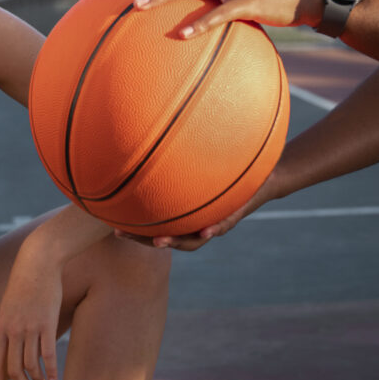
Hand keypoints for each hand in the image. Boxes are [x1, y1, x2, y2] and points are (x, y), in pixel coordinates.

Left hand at [0, 243, 62, 379]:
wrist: (38, 262)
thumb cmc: (24, 283)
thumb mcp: (8, 305)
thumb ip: (7, 325)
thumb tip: (9, 344)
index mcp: (0, 326)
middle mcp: (13, 330)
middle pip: (13, 368)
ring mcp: (30, 328)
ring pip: (31, 365)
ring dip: (36, 379)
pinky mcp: (48, 324)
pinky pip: (48, 355)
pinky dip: (51, 371)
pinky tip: (53, 379)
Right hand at [113, 169, 277, 251]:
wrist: (264, 175)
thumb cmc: (230, 168)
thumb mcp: (201, 164)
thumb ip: (181, 159)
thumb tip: (153, 138)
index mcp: (188, 215)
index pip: (158, 227)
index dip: (136, 230)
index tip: (114, 226)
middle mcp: (199, 222)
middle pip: (170, 238)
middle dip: (145, 239)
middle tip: (120, 233)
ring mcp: (216, 221)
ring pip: (194, 239)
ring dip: (176, 241)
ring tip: (159, 241)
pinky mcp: (235, 215)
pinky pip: (224, 224)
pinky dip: (215, 228)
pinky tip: (206, 228)